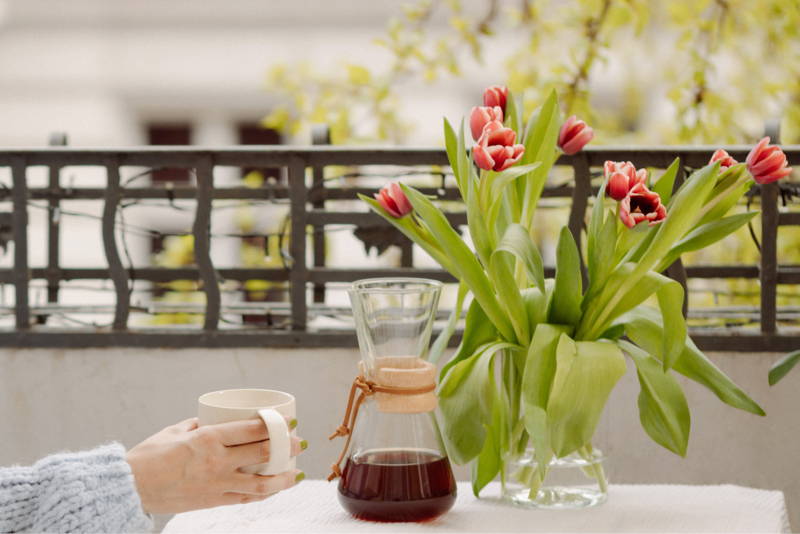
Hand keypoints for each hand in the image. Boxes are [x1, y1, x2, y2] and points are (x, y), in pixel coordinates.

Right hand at [126, 417, 305, 513]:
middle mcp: (218, 461)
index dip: (278, 424)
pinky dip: (263, 494)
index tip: (291, 420)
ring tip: (296, 473)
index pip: (253, 429)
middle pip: (264, 452)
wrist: (129, 488)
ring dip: (283, 477)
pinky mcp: (213, 501)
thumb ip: (200, 424)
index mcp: (209, 437)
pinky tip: (274, 490)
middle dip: (287, 446)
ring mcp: (217, 484)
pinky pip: (245, 499)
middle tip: (299, 442)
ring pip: (261, 483)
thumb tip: (216, 417)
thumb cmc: (149, 456)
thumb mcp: (176, 430)